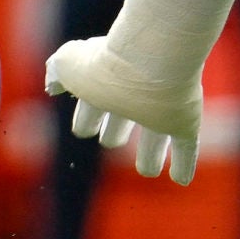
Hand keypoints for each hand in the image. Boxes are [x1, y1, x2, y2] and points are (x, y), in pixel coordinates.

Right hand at [44, 33, 203, 184]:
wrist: (149, 58)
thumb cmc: (104, 63)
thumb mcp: (68, 64)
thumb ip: (58, 72)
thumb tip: (54, 84)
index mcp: (104, 84)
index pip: (91, 108)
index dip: (86, 119)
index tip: (84, 130)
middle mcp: (133, 96)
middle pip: (122, 119)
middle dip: (115, 132)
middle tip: (112, 141)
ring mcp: (160, 110)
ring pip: (154, 138)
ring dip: (151, 154)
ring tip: (149, 170)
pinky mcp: (184, 122)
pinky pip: (186, 148)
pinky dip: (183, 164)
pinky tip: (182, 180)